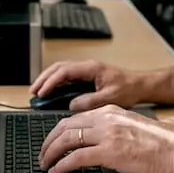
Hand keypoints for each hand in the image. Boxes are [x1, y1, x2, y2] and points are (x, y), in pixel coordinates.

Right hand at [29, 60, 145, 110]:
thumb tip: (72, 105)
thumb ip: (90, 101)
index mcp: (91, 69)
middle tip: (33, 91)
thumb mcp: (110, 98)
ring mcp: (86, 71)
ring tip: (37, 91)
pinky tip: (51, 91)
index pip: (65, 71)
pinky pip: (67, 76)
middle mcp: (87, 67)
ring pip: (61, 70)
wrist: (140, 86)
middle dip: (44, 78)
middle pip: (59, 68)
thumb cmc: (129, 89)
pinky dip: (56, 82)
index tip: (42, 92)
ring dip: (48, 79)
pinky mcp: (87, 77)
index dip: (51, 82)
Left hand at [38, 105, 173, 172]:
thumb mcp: (131, 127)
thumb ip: (112, 130)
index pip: (75, 118)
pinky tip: (57, 171)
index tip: (52, 141)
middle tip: (42, 154)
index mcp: (110, 111)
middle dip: (48, 141)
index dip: (58, 131)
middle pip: (65, 126)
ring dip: (51, 153)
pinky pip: (76, 157)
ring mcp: (106, 135)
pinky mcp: (109, 152)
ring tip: (45, 164)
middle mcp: (105, 119)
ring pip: (66, 140)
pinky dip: (62, 165)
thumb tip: (96, 143)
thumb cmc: (160, 144)